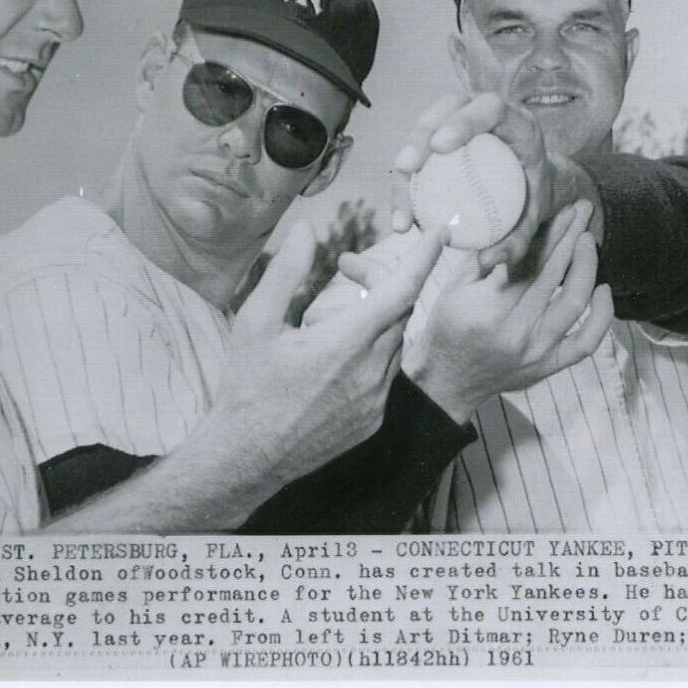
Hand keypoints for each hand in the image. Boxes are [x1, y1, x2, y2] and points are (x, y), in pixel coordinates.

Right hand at [214, 220, 445, 488]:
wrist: (246, 458)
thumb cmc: (247, 386)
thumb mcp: (256, 321)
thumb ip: (286, 271)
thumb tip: (305, 229)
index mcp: (347, 342)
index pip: (402, 289)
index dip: (424, 257)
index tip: (441, 232)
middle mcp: (371, 371)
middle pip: (398, 311)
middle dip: (382, 283)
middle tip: (348, 268)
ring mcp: (376, 400)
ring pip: (394, 342)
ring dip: (374, 320)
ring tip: (327, 322)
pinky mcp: (374, 420)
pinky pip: (386, 373)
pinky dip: (371, 353)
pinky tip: (333, 360)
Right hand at [390, 93, 597, 272]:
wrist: (531, 185)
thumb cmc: (534, 198)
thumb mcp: (534, 219)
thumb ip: (518, 239)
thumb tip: (486, 259)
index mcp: (517, 122)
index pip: (489, 108)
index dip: (463, 121)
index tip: (440, 146)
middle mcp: (486, 112)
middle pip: (447, 108)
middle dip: (421, 134)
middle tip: (406, 167)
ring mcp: (460, 119)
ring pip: (426, 126)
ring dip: (405, 159)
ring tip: (398, 199)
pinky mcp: (441, 135)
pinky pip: (418, 153)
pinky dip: (406, 182)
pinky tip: (400, 217)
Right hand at [404, 199, 614, 422]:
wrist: (447, 382)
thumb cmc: (447, 329)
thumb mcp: (453, 288)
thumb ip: (483, 258)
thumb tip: (513, 224)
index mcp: (487, 308)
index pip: (525, 260)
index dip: (547, 231)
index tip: (560, 210)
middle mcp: (515, 330)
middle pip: (552, 274)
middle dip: (570, 236)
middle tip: (582, 210)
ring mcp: (536, 350)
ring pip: (574, 302)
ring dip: (586, 266)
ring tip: (589, 240)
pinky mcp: (548, 365)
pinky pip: (585, 342)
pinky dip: (601, 317)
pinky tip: (603, 290)